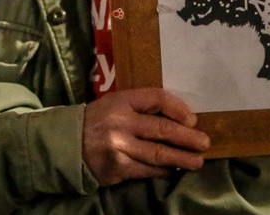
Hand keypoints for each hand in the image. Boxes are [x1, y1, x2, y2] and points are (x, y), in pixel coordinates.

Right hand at [82, 88, 210, 185]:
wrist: (65, 144)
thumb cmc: (98, 120)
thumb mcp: (116, 103)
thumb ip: (142, 107)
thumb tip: (180, 118)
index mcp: (122, 101)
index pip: (157, 99)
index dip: (179, 108)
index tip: (193, 119)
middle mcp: (121, 123)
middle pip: (162, 129)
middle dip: (187, 137)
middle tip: (205, 143)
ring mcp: (119, 148)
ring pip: (158, 154)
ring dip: (181, 159)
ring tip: (197, 161)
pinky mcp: (117, 169)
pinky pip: (147, 170)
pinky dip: (163, 170)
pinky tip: (174, 170)